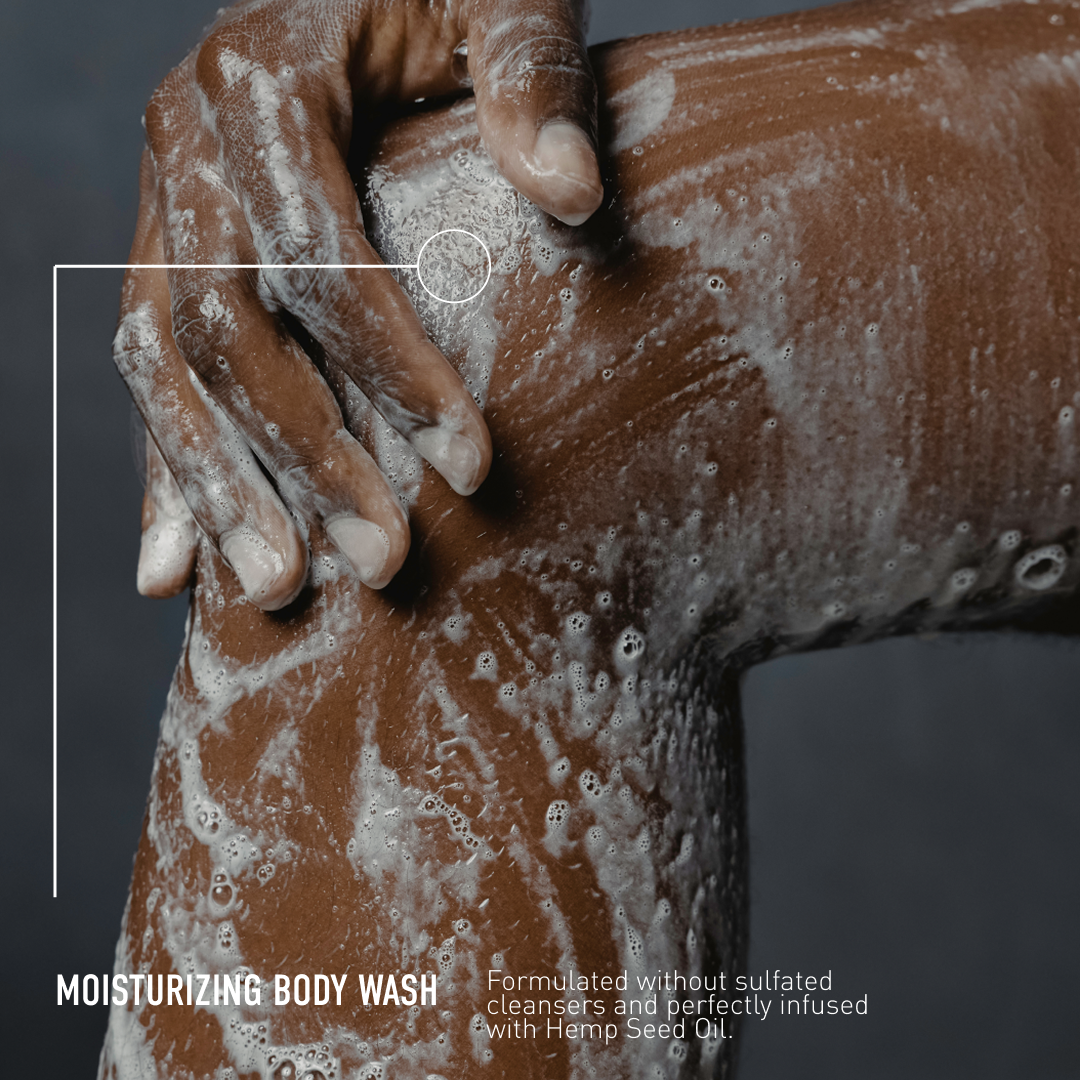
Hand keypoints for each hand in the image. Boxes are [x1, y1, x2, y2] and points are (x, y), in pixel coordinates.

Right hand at [115, 0, 601, 607]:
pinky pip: (145, 373)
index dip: (388, 365)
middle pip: (225, 326)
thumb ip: (528, 77)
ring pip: (163, 365)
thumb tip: (569, 192)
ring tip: (280, 588)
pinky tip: (174, 566)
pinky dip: (163, 471)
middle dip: (306, 455)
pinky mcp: (166, 254)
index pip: (315, 249)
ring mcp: (165, 205)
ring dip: (221, 488)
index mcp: (263, 77)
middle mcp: (188, 145)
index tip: (468, 463)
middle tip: (382, 560)